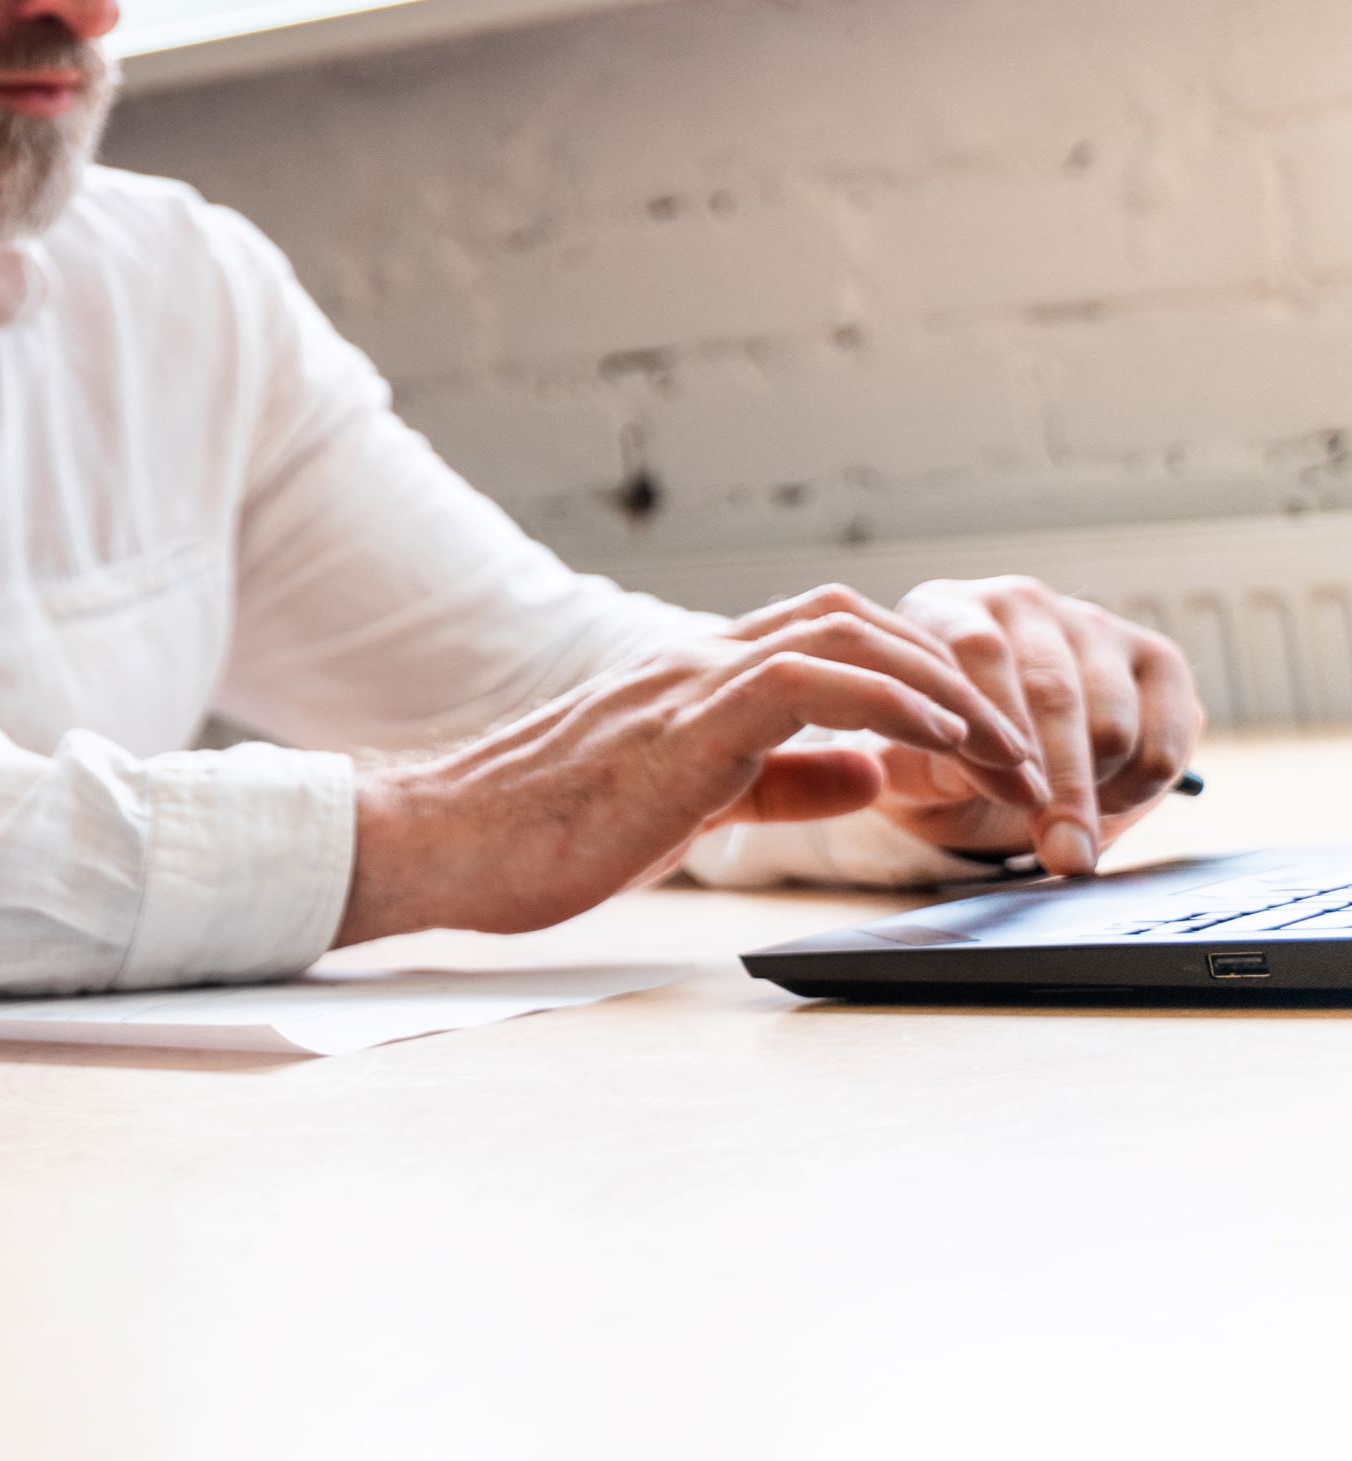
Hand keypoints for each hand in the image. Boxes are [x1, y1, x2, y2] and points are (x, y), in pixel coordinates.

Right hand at [334, 591, 1052, 943]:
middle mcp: (692, 661)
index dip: (920, 674)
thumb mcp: (684, 808)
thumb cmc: (536, 834)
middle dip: (953, 673)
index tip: (983, 741)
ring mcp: (684, 683)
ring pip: (844, 634)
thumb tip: (869, 771)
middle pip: (853, 618)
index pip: (828, 637)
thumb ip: (778, 782)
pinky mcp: (680, 723)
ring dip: (943, 688)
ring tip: (1003, 753)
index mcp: (690, 679)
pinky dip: (889, 703)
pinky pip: (808, 684)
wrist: (440, 842)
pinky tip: (935, 746)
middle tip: (1020, 749)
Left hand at [873, 575, 1201, 874]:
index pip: (978, 650)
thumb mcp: (904, 756)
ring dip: (1097, 787)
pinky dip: (1143, 784)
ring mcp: (1091, 623)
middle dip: (1058, 783)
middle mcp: (1019, 602)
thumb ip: (906, 756)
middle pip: (1051, 689)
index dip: (993, 722)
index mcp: (944, 608)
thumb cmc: (936, 751)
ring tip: (1068, 829)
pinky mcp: (1155, 658)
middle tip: (1062, 854)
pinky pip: (1167, 733)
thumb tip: (932, 766)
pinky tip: (1108, 802)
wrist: (998, 756)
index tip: (1004, 786)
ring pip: (1112, 718)